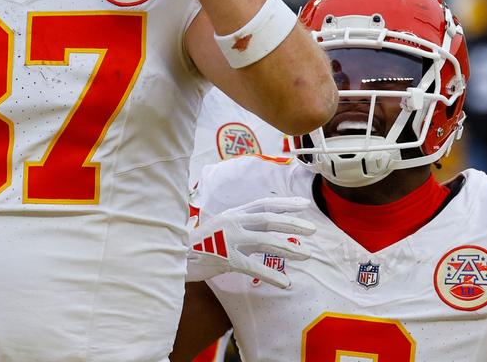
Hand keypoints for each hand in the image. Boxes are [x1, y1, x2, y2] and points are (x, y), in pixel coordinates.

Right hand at [186, 196, 315, 288]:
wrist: (174, 256)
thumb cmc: (198, 246)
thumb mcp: (220, 229)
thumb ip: (239, 227)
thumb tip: (261, 229)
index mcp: (232, 214)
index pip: (263, 204)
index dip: (285, 203)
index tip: (304, 204)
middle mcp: (232, 222)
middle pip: (268, 219)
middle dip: (292, 224)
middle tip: (312, 230)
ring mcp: (229, 239)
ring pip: (265, 240)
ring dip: (288, 247)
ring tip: (306, 254)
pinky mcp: (226, 258)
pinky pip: (254, 266)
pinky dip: (271, 275)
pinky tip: (285, 282)